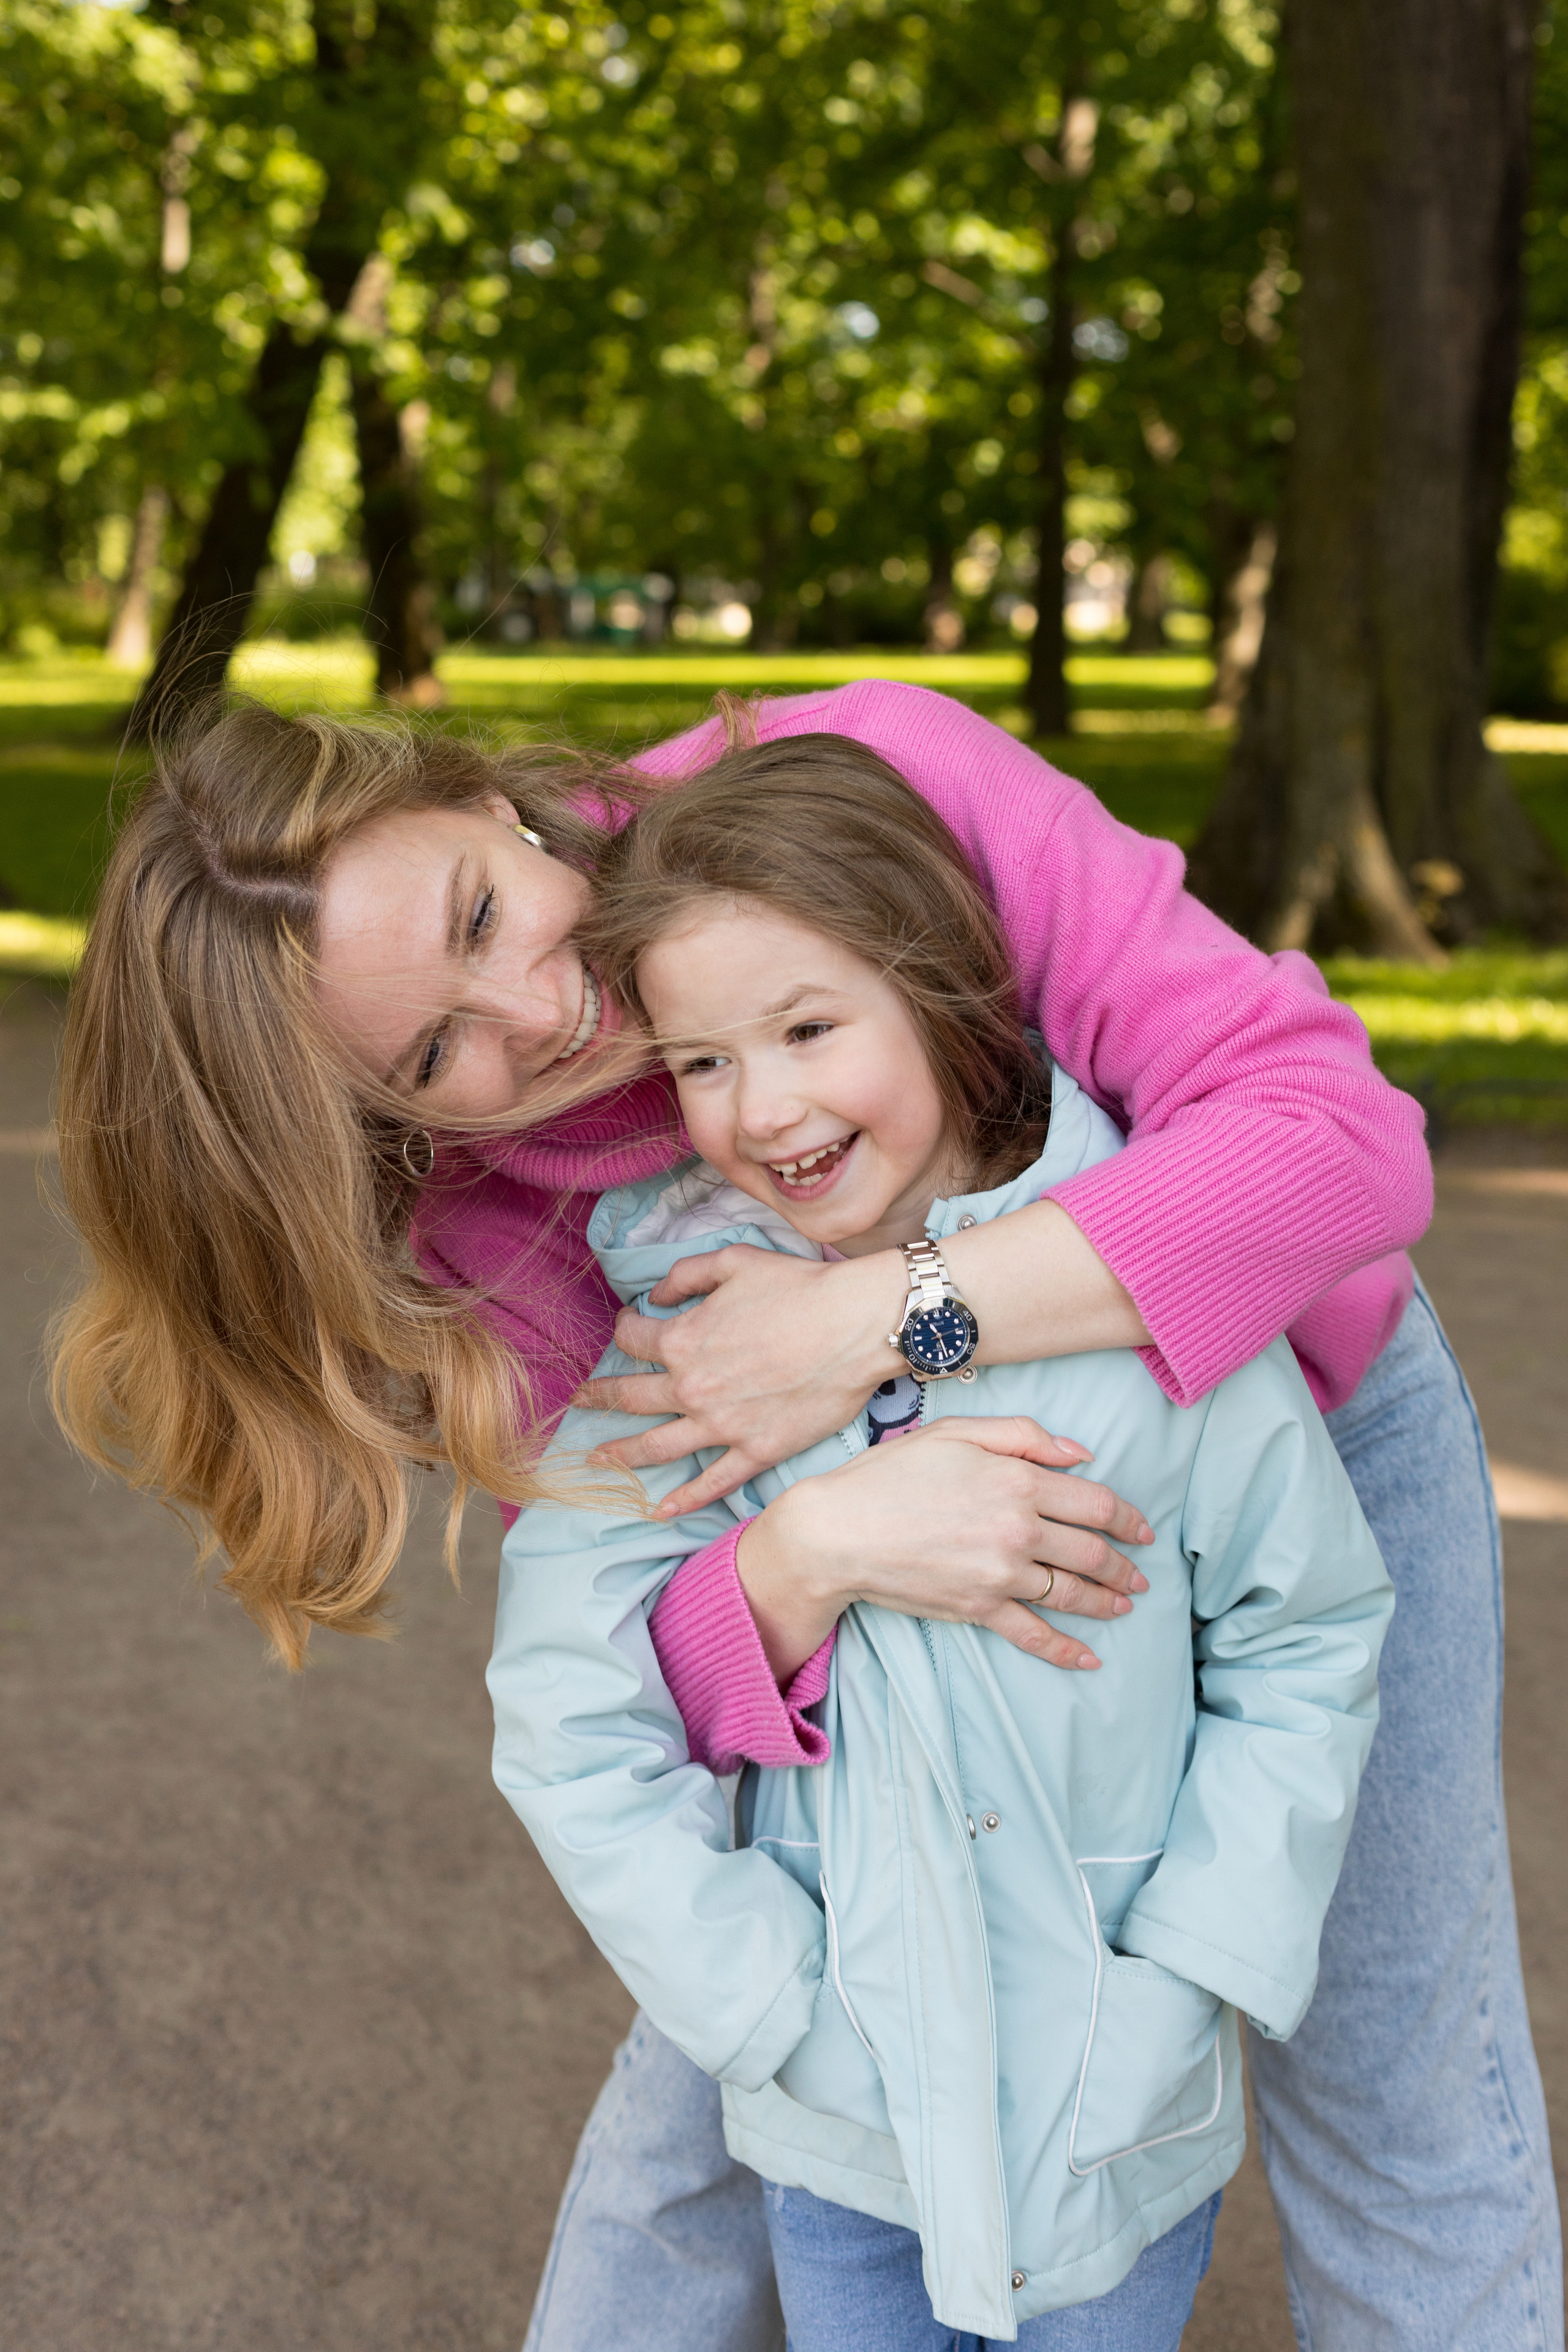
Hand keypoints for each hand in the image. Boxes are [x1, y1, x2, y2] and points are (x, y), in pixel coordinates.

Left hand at [575, 1244, 902, 1514]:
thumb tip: (654, 1294)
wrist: (856, 1325)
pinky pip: (713, 1484)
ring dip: (621, 1454)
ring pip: (657, 1447)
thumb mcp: (734, 1261)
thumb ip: (685, 1275)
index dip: (624, 1329)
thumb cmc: (799, 1287)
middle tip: (582, 1400)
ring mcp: (723, 1426)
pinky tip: (660, 1510)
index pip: (632, 1341)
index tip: (628, 1327)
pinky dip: (684, 1500)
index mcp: (683, 1340)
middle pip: (630, 1397)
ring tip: (597, 1460)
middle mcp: (693, 1388)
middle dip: (598, 1397)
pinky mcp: (756, 1451)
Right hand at [734, 1416, 1153, 1682]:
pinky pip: (1034, 1635)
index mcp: (1017, 1480)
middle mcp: (1018, 1529)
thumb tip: (1081, 1454)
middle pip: (1092, 1552)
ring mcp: (1001, 1573)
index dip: (1128, 1518)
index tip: (1143, 1530)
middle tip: (1140, 1575)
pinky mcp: (979, 1608)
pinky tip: (1088, 1658)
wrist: (839, 1530)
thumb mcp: (957, 1432)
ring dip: (1106, 1602)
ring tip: (1124, 1605)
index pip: (1096, 1503)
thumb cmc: (892, 1473)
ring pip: (1072, 1593)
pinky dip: (1066, 1650)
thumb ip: (1023, 1435)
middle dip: (1124, 1566)